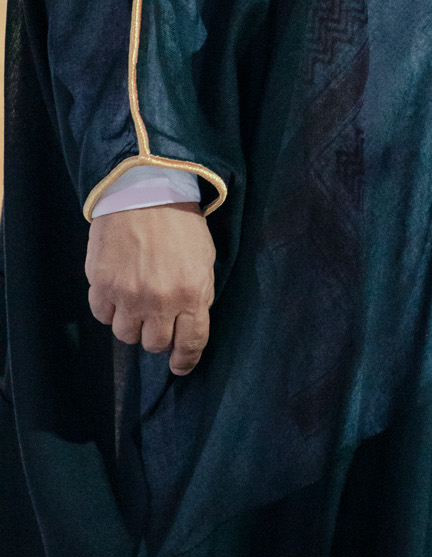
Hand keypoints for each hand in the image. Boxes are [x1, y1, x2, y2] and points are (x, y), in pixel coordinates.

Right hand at [85, 203, 216, 374]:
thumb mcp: (205, 259)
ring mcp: (128, 295)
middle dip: (158, 335)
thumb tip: (189, 329)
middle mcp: (160, 301)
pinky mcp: (101, 286)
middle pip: (155, 344)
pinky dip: (110, 308)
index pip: (191, 343)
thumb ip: (199, 295)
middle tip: (157, 318)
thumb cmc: (181, 223)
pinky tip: (117, 288)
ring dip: (132, 323)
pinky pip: (103, 316)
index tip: (180, 366)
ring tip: (136, 300)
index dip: (185, 360)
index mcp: (192, 293)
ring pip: (126, 335)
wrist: (145, 191)